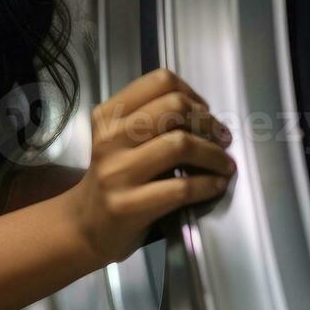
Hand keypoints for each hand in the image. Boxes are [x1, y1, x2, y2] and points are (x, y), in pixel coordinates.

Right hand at [63, 68, 235, 265]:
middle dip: (208, 122)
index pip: (159, 82)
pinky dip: (208, 184)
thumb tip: (203, 115)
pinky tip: (216, 185)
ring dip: (214, 154)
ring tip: (225, 164)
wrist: (85, 227)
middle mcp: (110, 138)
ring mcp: (118, 172)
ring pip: (180, 145)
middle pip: (174, 107)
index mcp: (108, 115)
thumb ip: (150, 122)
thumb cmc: (112, 180)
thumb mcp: (120, 141)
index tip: (204, 112)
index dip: (192, 94)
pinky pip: (181, 188)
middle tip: (222, 138)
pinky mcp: (129, 206)